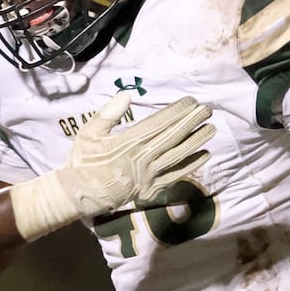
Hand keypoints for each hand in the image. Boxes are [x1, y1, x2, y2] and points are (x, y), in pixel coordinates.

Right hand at [63, 92, 214, 211]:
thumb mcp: (87, 133)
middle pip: (172, 138)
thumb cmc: (82, 161)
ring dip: (196, 141)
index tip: (190, 102)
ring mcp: (148, 176)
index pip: (157, 124)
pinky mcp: (151, 189)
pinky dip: (191, 165)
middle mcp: (141, 159)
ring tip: (211, 129)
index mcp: (126, 143)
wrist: (79, 194)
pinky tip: (204, 155)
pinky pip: (175, 176)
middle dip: (191, 123)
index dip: (176, 112)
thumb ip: (107, 114)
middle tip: (208, 110)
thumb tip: (126, 95)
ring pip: (177, 156)